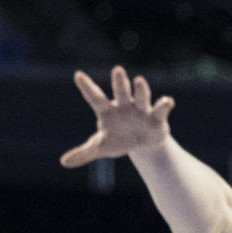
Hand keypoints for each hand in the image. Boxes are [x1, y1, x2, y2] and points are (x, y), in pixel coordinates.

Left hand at [60, 65, 174, 166]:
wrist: (142, 144)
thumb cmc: (118, 140)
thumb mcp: (101, 147)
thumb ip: (84, 153)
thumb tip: (64, 162)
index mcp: (107, 111)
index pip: (95, 97)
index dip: (87, 87)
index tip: (78, 75)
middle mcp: (124, 105)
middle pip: (121, 92)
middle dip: (120, 82)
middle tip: (117, 70)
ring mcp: (141, 109)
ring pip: (141, 97)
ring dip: (141, 90)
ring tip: (139, 80)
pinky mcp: (157, 117)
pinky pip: (161, 109)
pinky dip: (164, 104)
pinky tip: (167, 101)